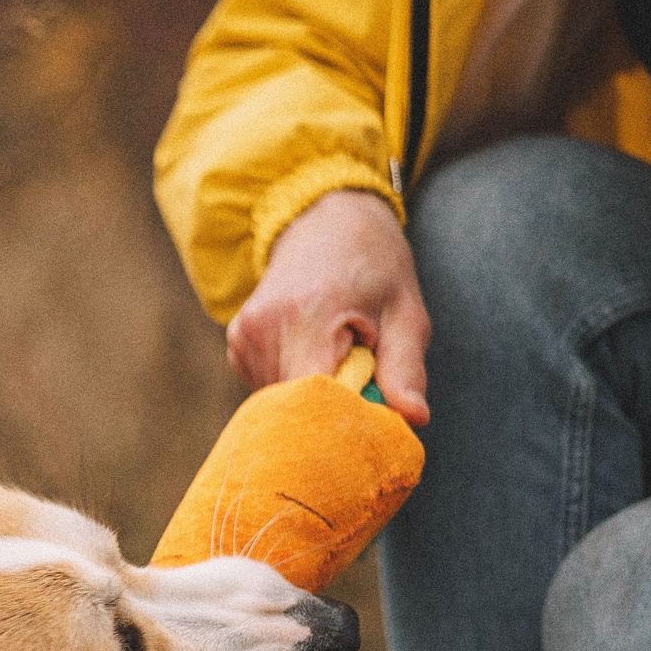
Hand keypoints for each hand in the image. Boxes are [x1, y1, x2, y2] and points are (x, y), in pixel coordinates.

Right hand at [227, 189, 431, 425]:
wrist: (325, 221)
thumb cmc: (374, 266)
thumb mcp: (405, 312)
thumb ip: (406, 369)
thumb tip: (413, 419)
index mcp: (308, 315)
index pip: (313, 399)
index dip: (341, 424)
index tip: (373, 429)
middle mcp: (264, 327)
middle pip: (295, 407)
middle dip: (333, 415)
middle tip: (369, 396)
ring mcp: (244, 336)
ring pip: (279, 404)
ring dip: (314, 400)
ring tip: (343, 364)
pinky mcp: (237, 343)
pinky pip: (268, 389)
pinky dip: (297, 387)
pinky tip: (317, 358)